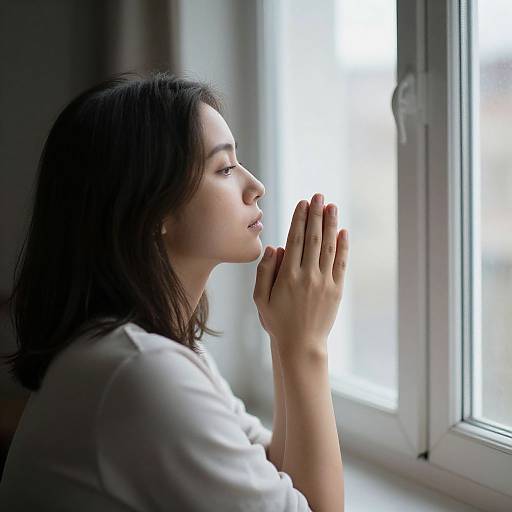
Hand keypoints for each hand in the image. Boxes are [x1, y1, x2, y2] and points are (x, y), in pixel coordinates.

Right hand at [253, 194, 348, 358]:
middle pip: (313, 238)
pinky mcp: (337, 290)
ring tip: (332, 206)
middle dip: (316, 214)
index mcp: (287, 276)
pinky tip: (343, 232)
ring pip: (329, 247)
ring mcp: (325, 282)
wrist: (301, 345)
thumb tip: (275, 247)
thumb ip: (265, 271)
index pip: (295, 240)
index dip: (299, 219)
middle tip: (318, 196)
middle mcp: (308, 276)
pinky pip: (341, 263)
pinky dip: (343, 246)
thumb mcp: (260, 299)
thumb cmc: (277, 321)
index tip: (303, 203)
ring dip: (331, 224)